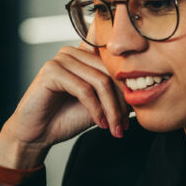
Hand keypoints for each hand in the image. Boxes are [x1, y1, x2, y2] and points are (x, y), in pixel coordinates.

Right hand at [0, 42, 129, 168]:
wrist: (40, 133)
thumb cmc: (68, 116)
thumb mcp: (101, 104)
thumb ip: (118, 93)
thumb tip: (146, 90)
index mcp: (86, 54)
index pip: (116, 58)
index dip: (129, 80)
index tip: (137, 106)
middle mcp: (74, 51)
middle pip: (111, 72)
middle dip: (122, 102)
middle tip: (125, 125)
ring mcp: (61, 58)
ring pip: (100, 81)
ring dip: (111, 109)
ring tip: (115, 128)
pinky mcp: (52, 70)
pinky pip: (84, 89)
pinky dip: (95, 109)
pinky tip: (100, 123)